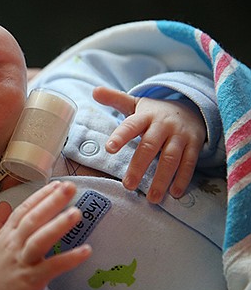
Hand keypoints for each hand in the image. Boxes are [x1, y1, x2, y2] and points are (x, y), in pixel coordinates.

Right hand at [0, 181, 91, 289]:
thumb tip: (4, 203)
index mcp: (6, 234)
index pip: (24, 210)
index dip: (40, 196)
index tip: (56, 184)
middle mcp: (14, 244)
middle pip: (33, 219)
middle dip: (52, 202)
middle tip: (70, 188)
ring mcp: (23, 261)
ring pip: (40, 240)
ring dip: (58, 225)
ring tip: (77, 213)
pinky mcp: (33, 279)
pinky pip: (52, 267)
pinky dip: (69, 259)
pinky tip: (86, 250)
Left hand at [93, 86, 205, 202]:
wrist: (191, 108)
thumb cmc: (154, 113)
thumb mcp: (135, 104)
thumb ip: (115, 100)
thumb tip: (94, 91)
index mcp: (145, 116)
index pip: (130, 125)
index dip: (120, 136)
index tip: (109, 148)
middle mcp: (163, 125)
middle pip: (149, 146)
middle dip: (138, 166)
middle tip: (128, 185)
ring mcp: (180, 136)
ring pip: (170, 158)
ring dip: (161, 179)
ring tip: (151, 198)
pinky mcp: (194, 145)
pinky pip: (189, 163)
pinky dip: (182, 179)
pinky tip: (174, 193)